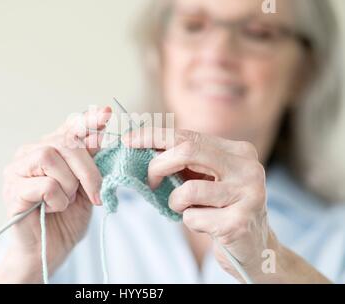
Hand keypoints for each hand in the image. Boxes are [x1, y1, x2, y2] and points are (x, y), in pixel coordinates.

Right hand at [0, 106, 111, 282]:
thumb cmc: (67, 218)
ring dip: (68, 184)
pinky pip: (44, 184)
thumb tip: (102, 136)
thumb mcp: (87, 187)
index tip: (106, 114)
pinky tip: (54, 208)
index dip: (88, 120)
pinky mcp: (12, 190)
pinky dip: (57, 199)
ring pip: (50, 157)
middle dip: (87, 169)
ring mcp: (17, 170)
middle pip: (63, 142)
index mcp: (51, 150)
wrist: (50, 249)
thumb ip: (90, 162)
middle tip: (96, 194)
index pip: (69, 127)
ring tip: (66, 201)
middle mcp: (31, 153)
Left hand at [122, 127, 276, 281]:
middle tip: (150, 181)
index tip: (128, 140)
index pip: (188, 135)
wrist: (254, 246)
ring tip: (187, 209)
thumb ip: (183, 161)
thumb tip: (141, 145)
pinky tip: (207, 225)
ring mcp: (248, 195)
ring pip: (188, 190)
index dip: (154, 136)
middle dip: (158, 165)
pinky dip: (190, 222)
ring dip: (176, 202)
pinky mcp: (240, 223)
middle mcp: (248, 168)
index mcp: (238, 151)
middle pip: (187, 151)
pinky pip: (193, 217)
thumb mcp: (205, 178)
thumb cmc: (221, 208)